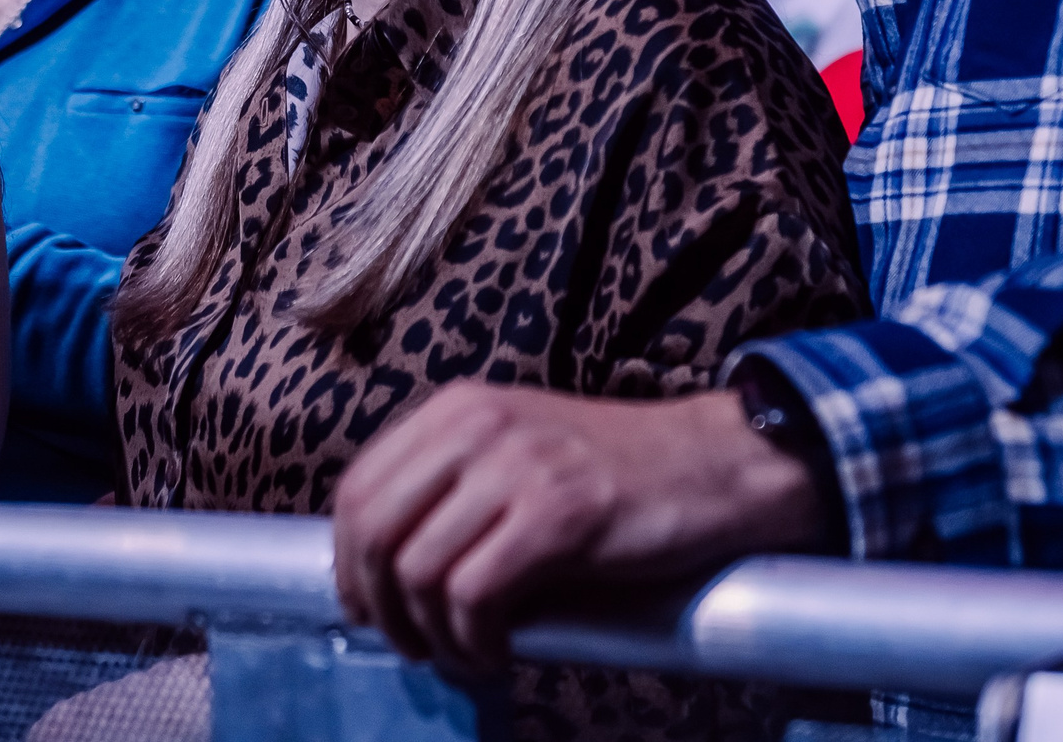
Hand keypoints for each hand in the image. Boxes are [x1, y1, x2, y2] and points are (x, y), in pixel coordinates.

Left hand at [330, 385, 822, 669]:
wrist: (717, 463)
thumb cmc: (615, 474)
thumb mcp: (516, 453)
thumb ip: (453, 487)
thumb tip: (382, 568)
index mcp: (457, 409)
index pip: (358, 486)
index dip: (345, 561)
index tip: (364, 606)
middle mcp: (477, 425)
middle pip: (373, 530)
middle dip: (377, 605)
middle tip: (407, 644)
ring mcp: (518, 466)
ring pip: (419, 569)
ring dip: (429, 634)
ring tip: (461, 653)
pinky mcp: (559, 513)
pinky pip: (474, 594)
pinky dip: (473, 641)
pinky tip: (495, 653)